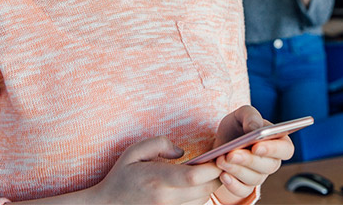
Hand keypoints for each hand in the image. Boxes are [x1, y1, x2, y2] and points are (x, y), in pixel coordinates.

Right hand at [90, 136, 221, 204]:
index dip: (212, 168)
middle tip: (220, 162)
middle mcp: (164, 200)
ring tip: (207, 173)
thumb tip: (182, 152)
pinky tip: (195, 187)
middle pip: (204, 191)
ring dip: (209, 187)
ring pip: (202, 201)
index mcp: (157, 179)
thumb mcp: (134, 151)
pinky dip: (199, 198)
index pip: (194, 177)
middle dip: (217, 176)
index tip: (219, 157)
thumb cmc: (121, 176)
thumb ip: (159, 143)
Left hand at [212, 106, 294, 203]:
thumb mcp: (241, 114)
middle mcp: (272, 161)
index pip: (286, 149)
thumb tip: (255, 129)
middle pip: (269, 166)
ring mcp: (260, 175)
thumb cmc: (237, 127)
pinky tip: (222, 175)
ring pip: (255, 178)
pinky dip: (232, 184)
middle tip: (231, 154)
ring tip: (221, 160)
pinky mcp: (246, 186)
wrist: (220, 143)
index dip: (274, 149)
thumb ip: (250, 116)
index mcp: (278, 141)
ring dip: (237, 170)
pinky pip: (243, 191)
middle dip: (248, 160)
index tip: (257, 146)